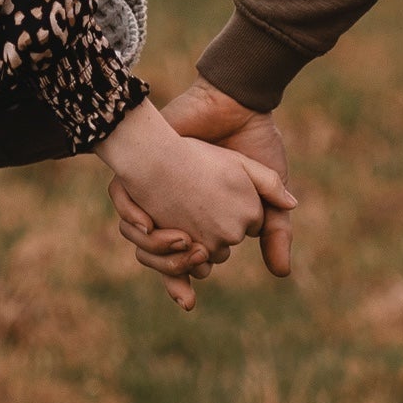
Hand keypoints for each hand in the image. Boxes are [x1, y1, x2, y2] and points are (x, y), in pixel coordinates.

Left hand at [96, 97, 292, 311]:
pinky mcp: (141, 167)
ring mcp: (158, 190)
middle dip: (169, 266)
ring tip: (176, 240)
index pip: (191, 260)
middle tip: (188, 256)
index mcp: (204, 219)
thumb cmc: (254, 145)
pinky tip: (146, 221)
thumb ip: (276, 230)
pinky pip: (121, 200)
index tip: (188, 296)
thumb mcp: (268, 194)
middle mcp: (178, 209)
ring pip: (139, 236)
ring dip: (151, 248)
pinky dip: (130, 214)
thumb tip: (281, 273)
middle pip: (160, 255)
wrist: (233, 106)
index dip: (188, 274)